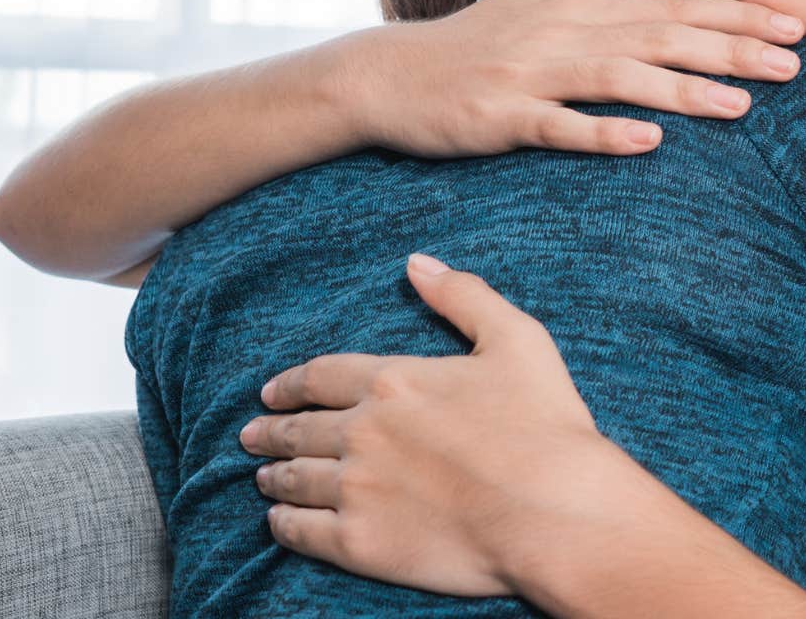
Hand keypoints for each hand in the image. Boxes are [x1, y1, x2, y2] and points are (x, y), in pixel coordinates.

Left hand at [239, 254, 623, 603]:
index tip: (271, 391)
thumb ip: (463, 297)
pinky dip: (284, 523)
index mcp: (393, 382)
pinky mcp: (359, 543)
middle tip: (251, 434)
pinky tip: (278, 520)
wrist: (553, 511)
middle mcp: (362, 432)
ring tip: (262, 477)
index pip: (321, 376)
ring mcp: (356, 489)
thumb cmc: (544, 425)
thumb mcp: (517, 339)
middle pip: (299, 428)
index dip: (290, 382)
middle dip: (271, 429)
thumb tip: (417, 263)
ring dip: (274, 475)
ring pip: (295, 479)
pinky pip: (302, 531)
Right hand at [333, 0, 805, 157]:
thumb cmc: (469, 43)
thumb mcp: (536, 2)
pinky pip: (559, 126)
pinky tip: (649, 141)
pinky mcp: (501, 117)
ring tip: (743, 105)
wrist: (386, 75)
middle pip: (661, 36)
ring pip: (620, 76)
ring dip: (683, 88)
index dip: (736, 15)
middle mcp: (561, 30)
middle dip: (732, 48)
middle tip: (794, 64)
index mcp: (578, 3)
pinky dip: (604, 131)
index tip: (792, 27)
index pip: (674, 6)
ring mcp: (531, 73)